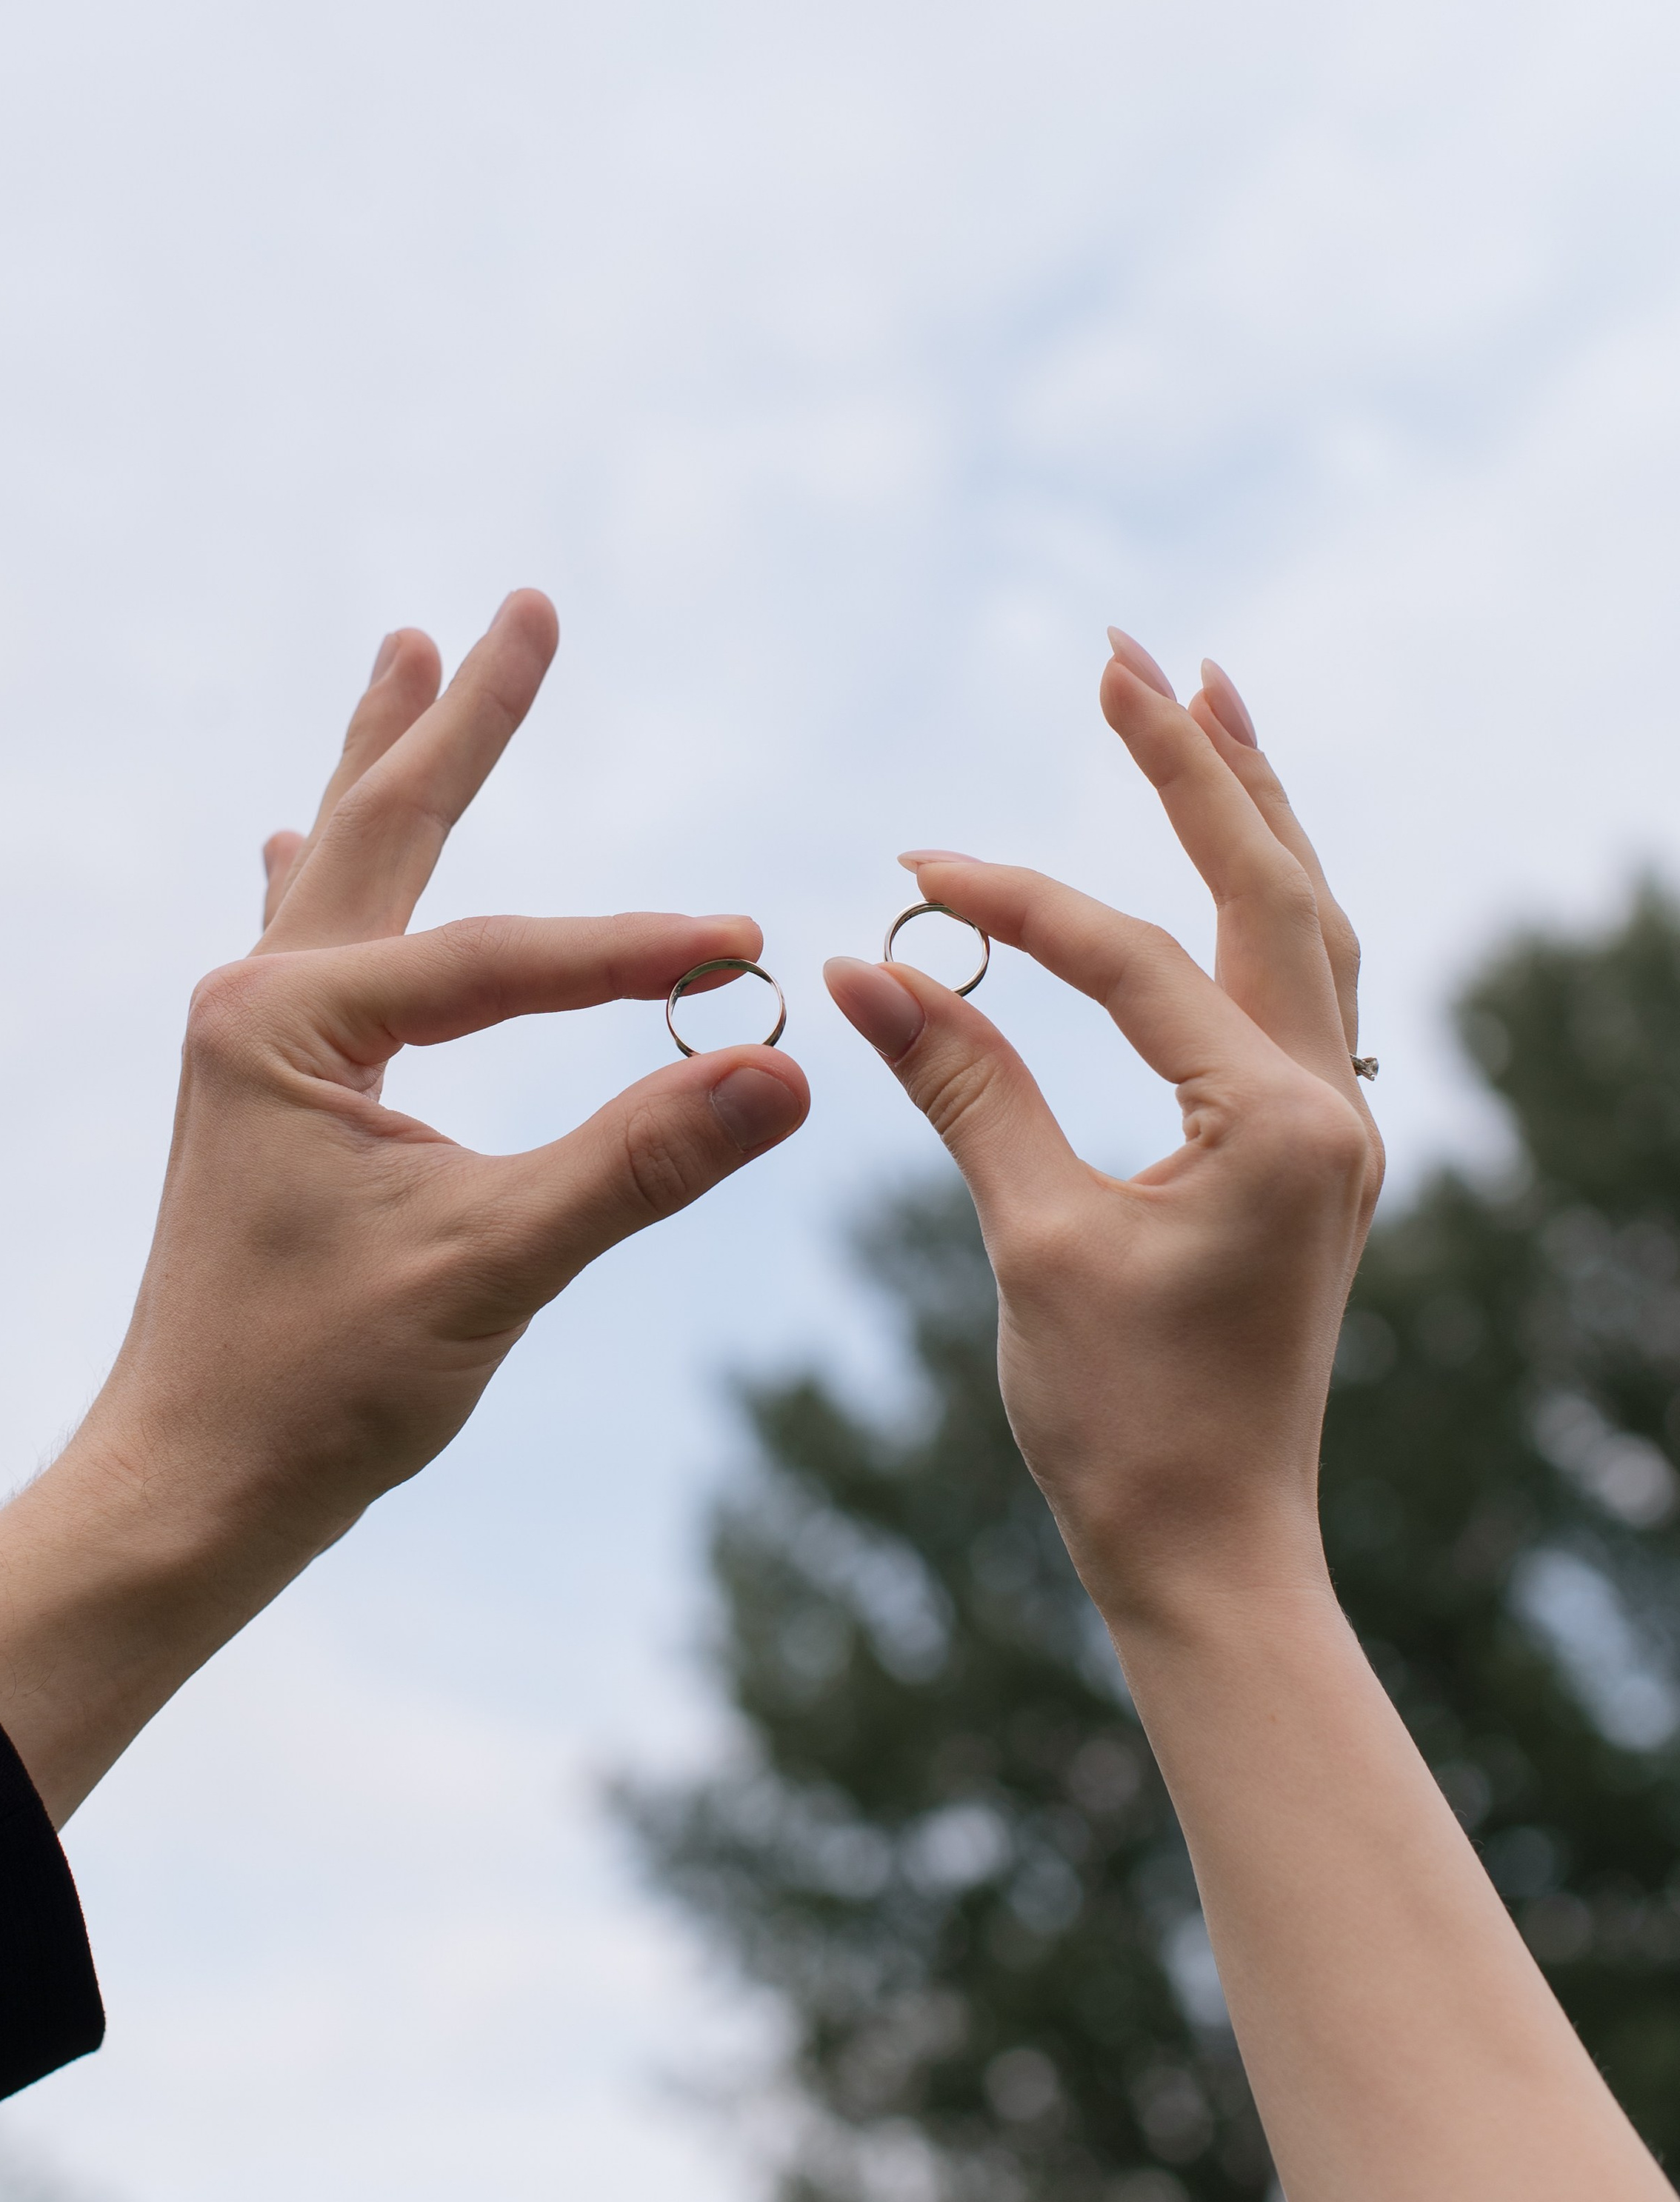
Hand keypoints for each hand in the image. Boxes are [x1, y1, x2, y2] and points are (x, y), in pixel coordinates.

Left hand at [0, 592, 807, 1818]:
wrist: (190, 1490)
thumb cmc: (318, 1387)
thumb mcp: (493, 1266)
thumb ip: (639, 1158)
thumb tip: (788, 1068)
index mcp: (294, 1022)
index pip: (504, 961)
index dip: (637, 951)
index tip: (755, 946)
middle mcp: (259, 1002)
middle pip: (385, 827)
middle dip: (461, 718)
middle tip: (519, 606)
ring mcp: (253, 1039)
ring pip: (340, 865)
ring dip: (385, 764)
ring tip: (404, 655)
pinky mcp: (265, 1086)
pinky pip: (310, 940)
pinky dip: (331, 871)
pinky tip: (293, 837)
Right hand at [825, 633, 1381, 1624]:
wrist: (1211, 1552)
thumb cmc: (1124, 1424)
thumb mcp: (1036, 1243)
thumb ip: (966, 1087)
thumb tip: (865, 966)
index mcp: (1283, 1126)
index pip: (1132, 961)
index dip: (1012, 905)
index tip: (903, 872)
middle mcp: (1336, 1107)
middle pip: (1273, 885)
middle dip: (1199, 760)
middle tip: (1129, 649)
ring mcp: (1335, 1126)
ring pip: (1307, 922)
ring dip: (1253, 808)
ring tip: (1206, 696)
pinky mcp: (1309, 1150)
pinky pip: (1300, 983)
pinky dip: (1258, 897)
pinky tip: (1227, 853)